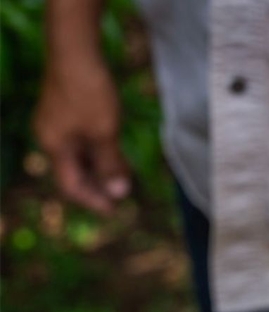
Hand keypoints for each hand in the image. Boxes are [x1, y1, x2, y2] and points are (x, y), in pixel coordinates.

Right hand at [34, 61, 129, 215]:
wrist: (76, 50)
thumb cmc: (88, 92)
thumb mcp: (104, 132)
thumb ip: (110, 163)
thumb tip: (119, 192)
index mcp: (54, 147)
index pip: (71, 186)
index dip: (93, 200)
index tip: (115, 212)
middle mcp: (51, 137)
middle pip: (73, 173)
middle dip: (97, 187)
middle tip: (121, 199)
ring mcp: (57, 124)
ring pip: (79, 157)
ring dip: (100, 170)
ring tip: (123, 180)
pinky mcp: (67, 112)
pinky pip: (82, 141)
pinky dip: (98, 152)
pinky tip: (116, 156)